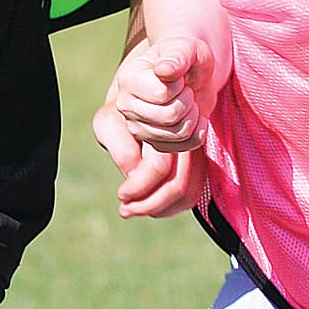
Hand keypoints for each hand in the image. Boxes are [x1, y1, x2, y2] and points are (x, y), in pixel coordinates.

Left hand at [93, 100, 208, 218]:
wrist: (142, 99)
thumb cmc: (119, 113)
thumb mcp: (109, 122)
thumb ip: (120, 147)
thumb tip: (135, 175)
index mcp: (166, 126)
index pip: (159, 168)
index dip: (138, 188)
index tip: (121, 195)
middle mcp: (189, 138)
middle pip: (180, 186)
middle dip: (151, 204)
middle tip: (125, 210)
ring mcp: (198, 151)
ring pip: (190, 193)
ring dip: (162, 208)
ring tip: (135, 210)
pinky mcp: (200, 162)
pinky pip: (193, 191)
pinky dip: (172, 205)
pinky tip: (149, 205)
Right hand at [111, 36, 218, 151]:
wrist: (192, 71)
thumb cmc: (188, 56)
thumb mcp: (187, 48)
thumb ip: (177, 56)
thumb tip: (163, 71)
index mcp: (128, 78)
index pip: (162, 94)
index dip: (180, 85)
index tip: (179, 75)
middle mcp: (126, 105)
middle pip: (170, 116)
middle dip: (189, 101)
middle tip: (186, 88)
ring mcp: (138, 127)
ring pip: (179, 134)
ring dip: (194, 116)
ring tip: (188, 101)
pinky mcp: (154, 143)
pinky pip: (184, 147)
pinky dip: (198, 132)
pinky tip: (193, 117)